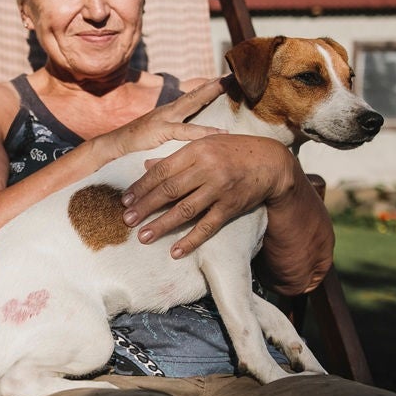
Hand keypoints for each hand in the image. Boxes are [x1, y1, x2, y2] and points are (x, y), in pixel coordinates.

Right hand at [88, 78, 226, 165]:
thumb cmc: (135, 145)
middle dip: (214, 84)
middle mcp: (168, 111)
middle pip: (195, 94)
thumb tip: (188, 136)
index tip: (227, 79)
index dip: (209, 88)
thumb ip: (172, 132)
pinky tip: (219, 132)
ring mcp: (164, 118)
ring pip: (191, 103)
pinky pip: (185, 130)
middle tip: (233, 73)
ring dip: (209, 94)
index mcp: (170, 112)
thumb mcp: (158, 136)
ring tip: (227, 86)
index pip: (193, 96)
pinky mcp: (160, 131)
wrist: (112, 146)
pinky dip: (203, 131)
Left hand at [119, 134, 334, 292]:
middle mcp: (207, 169)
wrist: (270, 162)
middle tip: (127, 221)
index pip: (162, 171)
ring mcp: (219, 189)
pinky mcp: (231, 207)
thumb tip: (146, 166)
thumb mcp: (204, 145)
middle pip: (169, 191)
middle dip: (145, 207)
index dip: (141, 187)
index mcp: (196, 151)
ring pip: (185, 210)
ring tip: (144, 237)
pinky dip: (191, 240)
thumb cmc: (232, 151)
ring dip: (162, 225)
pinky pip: (208, 226)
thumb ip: (175, 157)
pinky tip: (175, 251)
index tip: (125, 200)